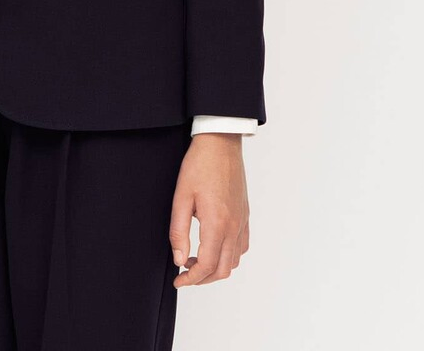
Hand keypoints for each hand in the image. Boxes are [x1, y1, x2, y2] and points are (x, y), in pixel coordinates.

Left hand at [168, 133, 249, 287]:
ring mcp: (242, 221)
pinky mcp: (245, 214)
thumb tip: (178, 258)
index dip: (191, 279)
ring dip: (216, 268)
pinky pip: (242, 246)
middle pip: (223, 269)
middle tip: (184, 273)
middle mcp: (234, 226)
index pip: (207, 265)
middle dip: (202, 278)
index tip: (178, 280)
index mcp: (217, 223)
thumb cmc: (199, 165)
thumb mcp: (181, 197)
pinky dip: (228, 255)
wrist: (221, 143)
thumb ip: (178, 231)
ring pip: (234, 261)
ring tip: (195, 258)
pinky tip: (213, 246)